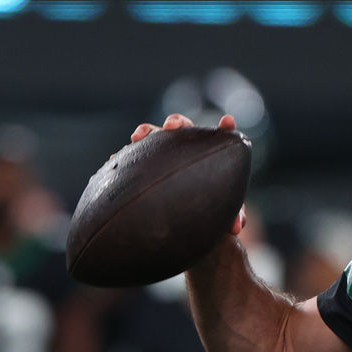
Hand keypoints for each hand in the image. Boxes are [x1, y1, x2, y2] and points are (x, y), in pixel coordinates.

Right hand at [130, 113, 245, 235]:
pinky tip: (115, 160)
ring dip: (146, 131)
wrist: (181, 221)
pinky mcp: (142, 165)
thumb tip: (236, 228)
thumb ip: (232, 217)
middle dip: (176, 122)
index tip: (228, 122)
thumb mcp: (221, 214)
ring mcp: (161, 154)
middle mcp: (184, 148)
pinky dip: (124, 155)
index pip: (219, 137)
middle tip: (173, 126)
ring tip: (138, 137)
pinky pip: (132, 156)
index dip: (224, 128)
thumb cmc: (208, 211)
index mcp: (209, 154)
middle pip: (181, 128)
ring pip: (153, 135)